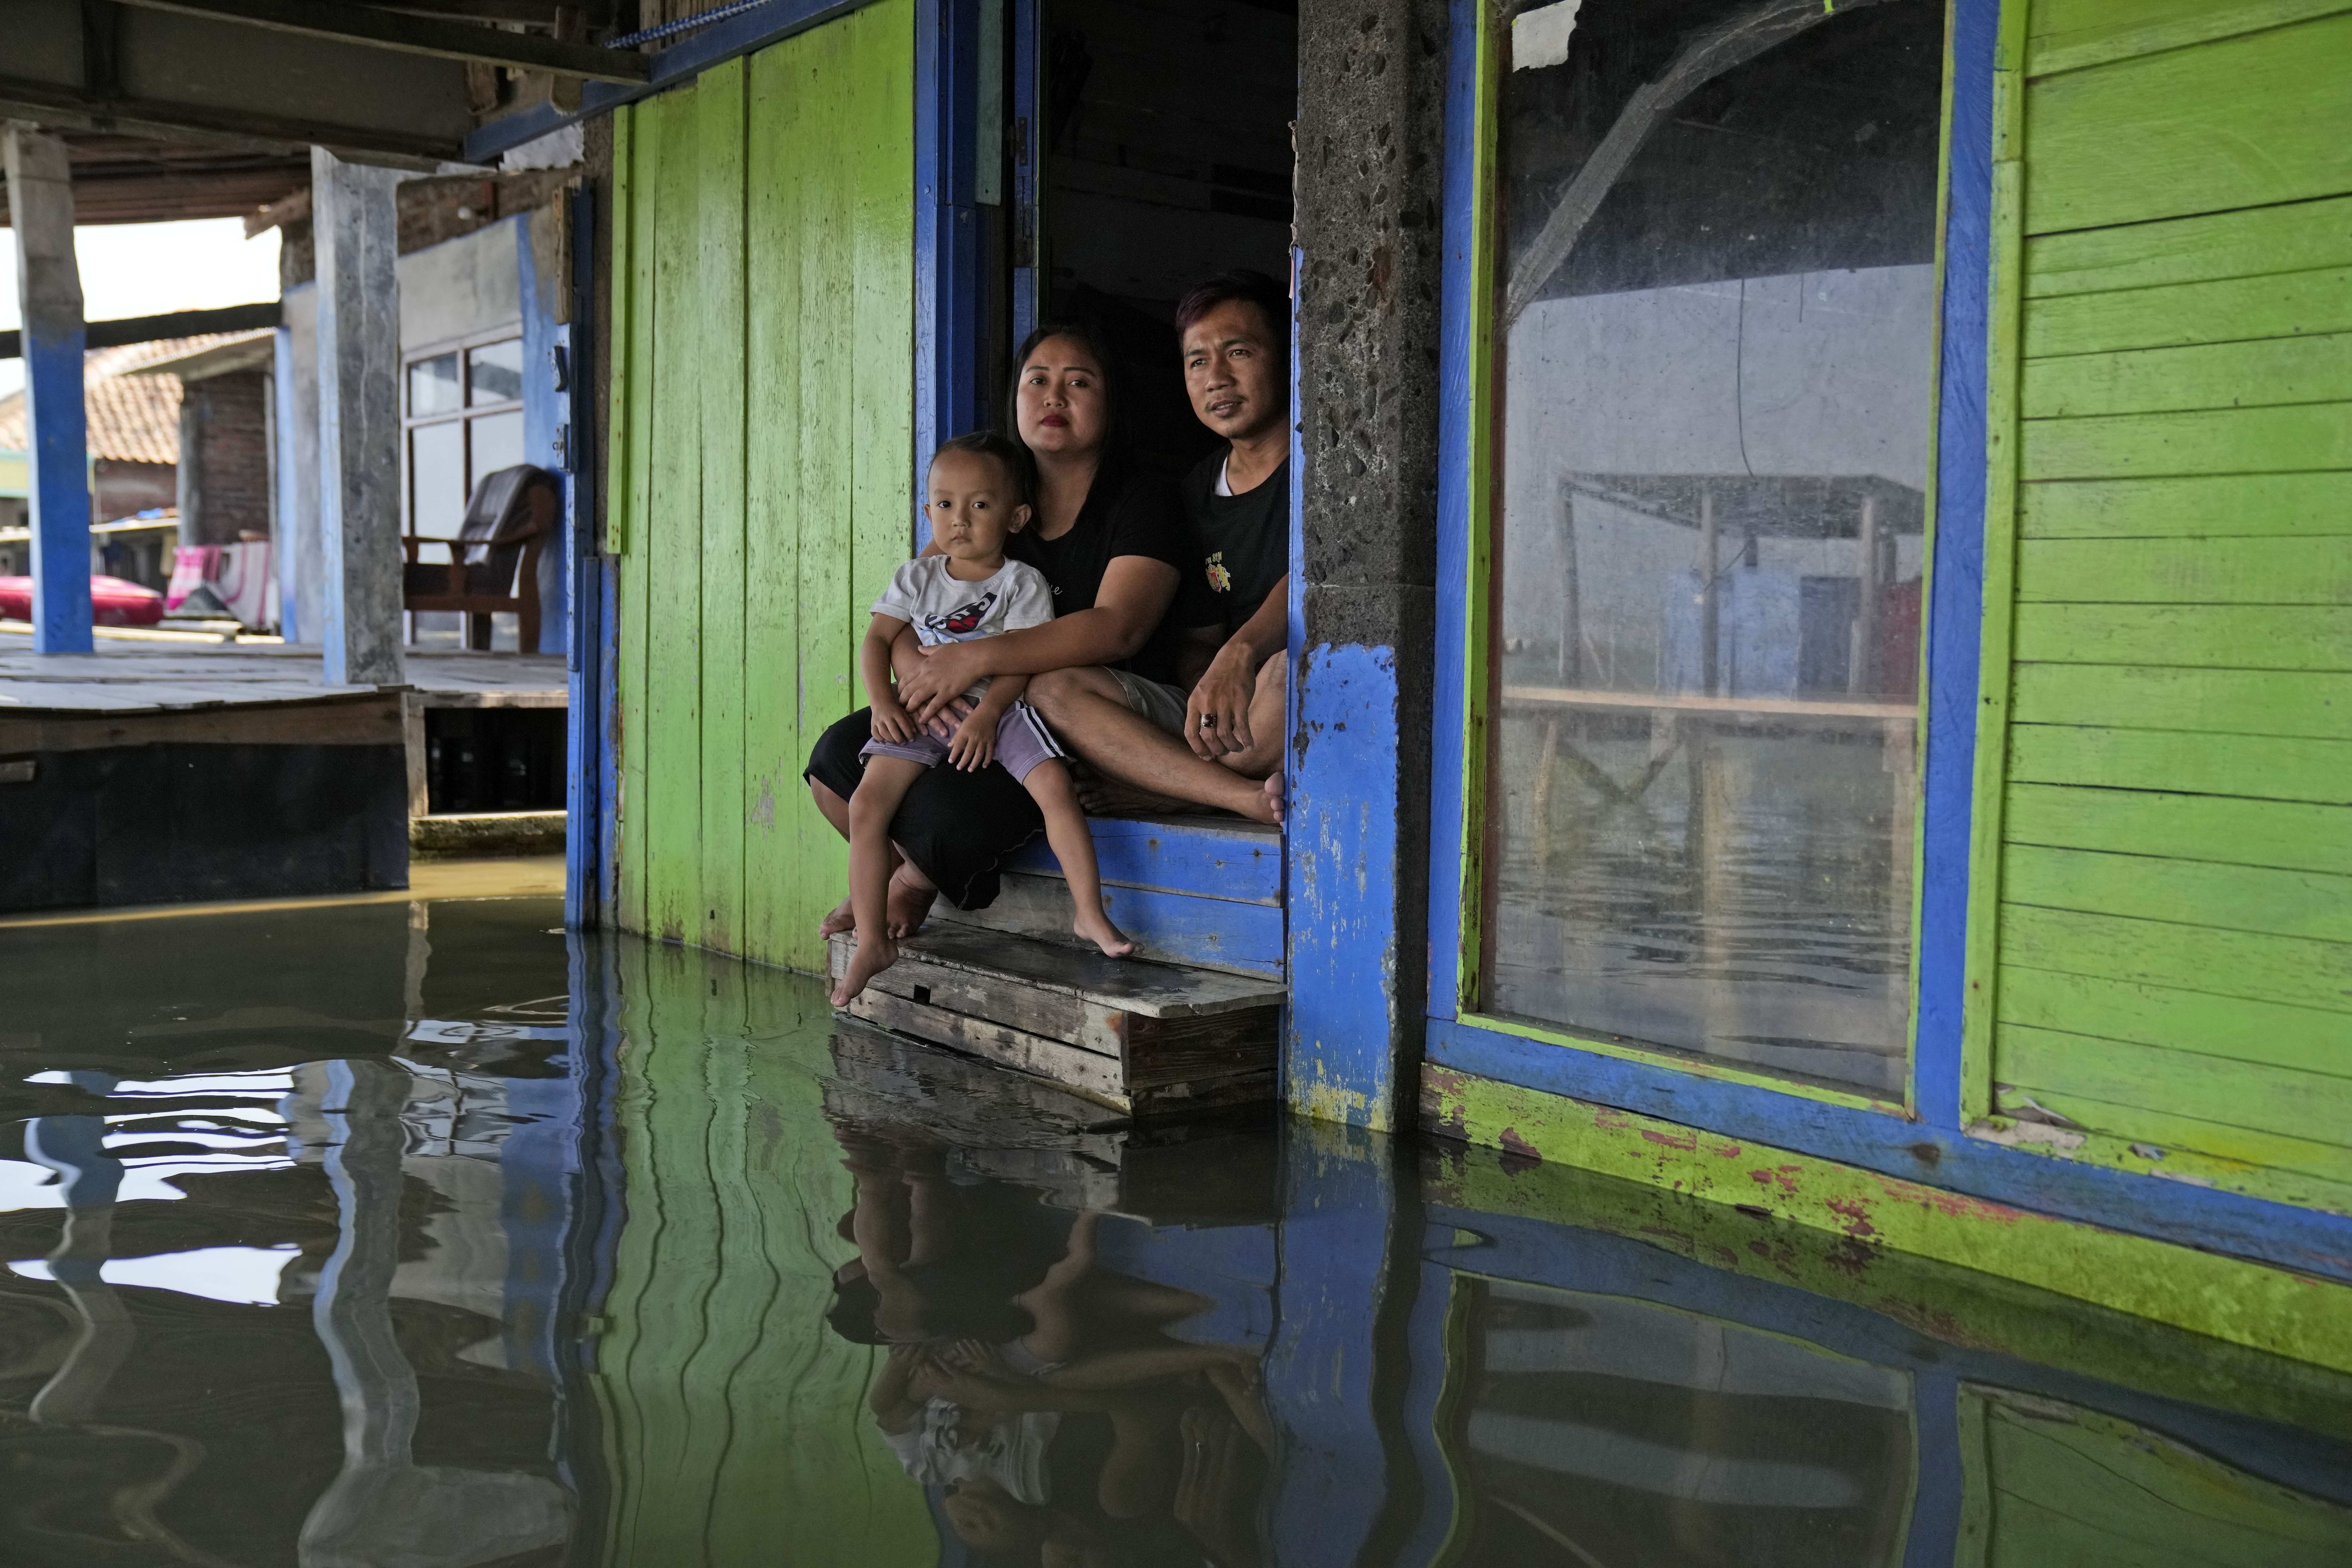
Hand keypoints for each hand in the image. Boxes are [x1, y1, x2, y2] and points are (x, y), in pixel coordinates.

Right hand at [870, 696, 917, 744]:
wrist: (881, 702)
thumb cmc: (894, 709)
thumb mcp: (903, 712)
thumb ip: (909, 721)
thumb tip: (914, 732)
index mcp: (896, 713)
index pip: (903, 725)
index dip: (908, 734)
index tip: (912, 740)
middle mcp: (886, 717)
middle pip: (893, 730)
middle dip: (899, 739)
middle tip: (903, 743)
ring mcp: (878, 720)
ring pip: (883, 733)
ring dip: (890, 740)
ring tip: (895, 742)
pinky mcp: (872, 724)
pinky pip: (875, 734)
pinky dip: (880, 739)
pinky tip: (886, 740)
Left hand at [900, 641, 989, 725]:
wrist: (974, 656)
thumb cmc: (959, 650)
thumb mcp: (940, 647)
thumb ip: (927, 650)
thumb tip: (918, 647)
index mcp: (925, 664)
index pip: (907, 677)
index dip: (901, 687)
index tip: (899, 692)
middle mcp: (927, 675)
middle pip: (909, 689)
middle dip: (902, 699)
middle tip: (900, 705)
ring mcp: (937, 684)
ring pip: (917, 698)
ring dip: (911, 707)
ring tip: (908, 712)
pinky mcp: (947, 693)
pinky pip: (933, 706)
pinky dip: (926, 714)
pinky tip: (922, 720)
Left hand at [948, 710, 997, 770]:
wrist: (988, 712)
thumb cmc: (973, 718)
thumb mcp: (962, 725)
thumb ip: (956, 736)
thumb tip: (950, 746)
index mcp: (965, 733)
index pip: (958, 745)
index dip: (954, 754)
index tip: (950, 761)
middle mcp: (974, 737)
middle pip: (968, 752)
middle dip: (963, 762)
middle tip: (959, 768)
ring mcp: (983, 740)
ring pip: (979, 754)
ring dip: (974, 763)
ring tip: (970, 770)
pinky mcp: (991, 741)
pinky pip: (989, 752)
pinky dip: (987, 760)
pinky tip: (984, 766)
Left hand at [1186, 645, 1258, 759]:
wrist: (1235, 658)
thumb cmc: (1219, 678)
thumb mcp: (1202, 692)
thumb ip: (1200, 712)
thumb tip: (1206, 738)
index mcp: (1194, 702)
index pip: (1190, 732)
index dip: (1197, 749)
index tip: (1207, 757)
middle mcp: (1207, 704)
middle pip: (1209, 737)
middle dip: (1217, 750)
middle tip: (1224, 752)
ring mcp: (1224, 702)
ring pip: (1225, 734)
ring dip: (1232, 747)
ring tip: (1237, 749)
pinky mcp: (1240, 701)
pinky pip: (1242, 727)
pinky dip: (1246, 739)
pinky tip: (1249, 744)